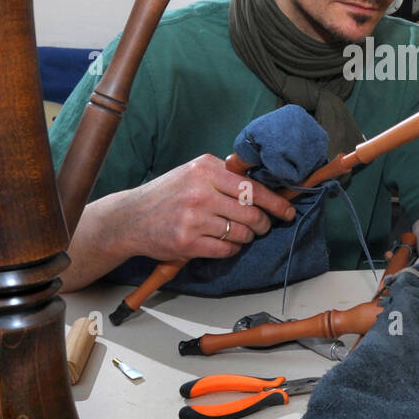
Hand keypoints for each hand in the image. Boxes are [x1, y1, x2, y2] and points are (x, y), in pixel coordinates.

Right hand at [124, 153, 296, 262]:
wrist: (130, 217)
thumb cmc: (166, 194)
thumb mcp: (192, 172)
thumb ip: (223, 174)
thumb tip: (260, 181)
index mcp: (205, 170)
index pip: (253, 187)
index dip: (275, 202)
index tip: (287, 211)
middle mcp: (201, 192)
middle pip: (252, 212)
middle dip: (264, 223)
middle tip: (263, 226)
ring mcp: (194, 218)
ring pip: (242, 233)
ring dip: (247, 237)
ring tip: (241, 234)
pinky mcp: (188, 242)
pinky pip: (226, 249)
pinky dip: (233, 249)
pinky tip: (226, 243)